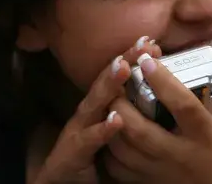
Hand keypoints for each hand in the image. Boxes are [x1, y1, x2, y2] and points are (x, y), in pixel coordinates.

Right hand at [33, 38, 158, 183]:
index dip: (130, 59)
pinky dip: (103, 129)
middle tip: (142, 43)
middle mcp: (86, 113)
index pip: (115, 79)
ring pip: (95, 103)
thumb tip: (153, 99)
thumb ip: (124, 113)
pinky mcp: (74, 151)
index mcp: (97, 108)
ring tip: (124, 67)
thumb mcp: (108, 131)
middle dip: (123, 61)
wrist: (58, 181)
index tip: (150, 41)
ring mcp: (78, 129)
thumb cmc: (89, 157)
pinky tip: (117, 119)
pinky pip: (90, 139)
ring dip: (109, 85)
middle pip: (105, 82)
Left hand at [105, 60, 211, 183]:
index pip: (182, 106)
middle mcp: (179, 155)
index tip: (146, 59)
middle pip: (140, 130)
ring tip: (108, 100)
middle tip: (115, 80)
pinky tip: (110, 130)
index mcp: (206, 136)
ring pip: (123, 149)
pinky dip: (109, 148)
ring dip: (110, 123)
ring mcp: (161, 173)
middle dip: (121, 103)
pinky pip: (118, 168)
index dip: (162, 81)